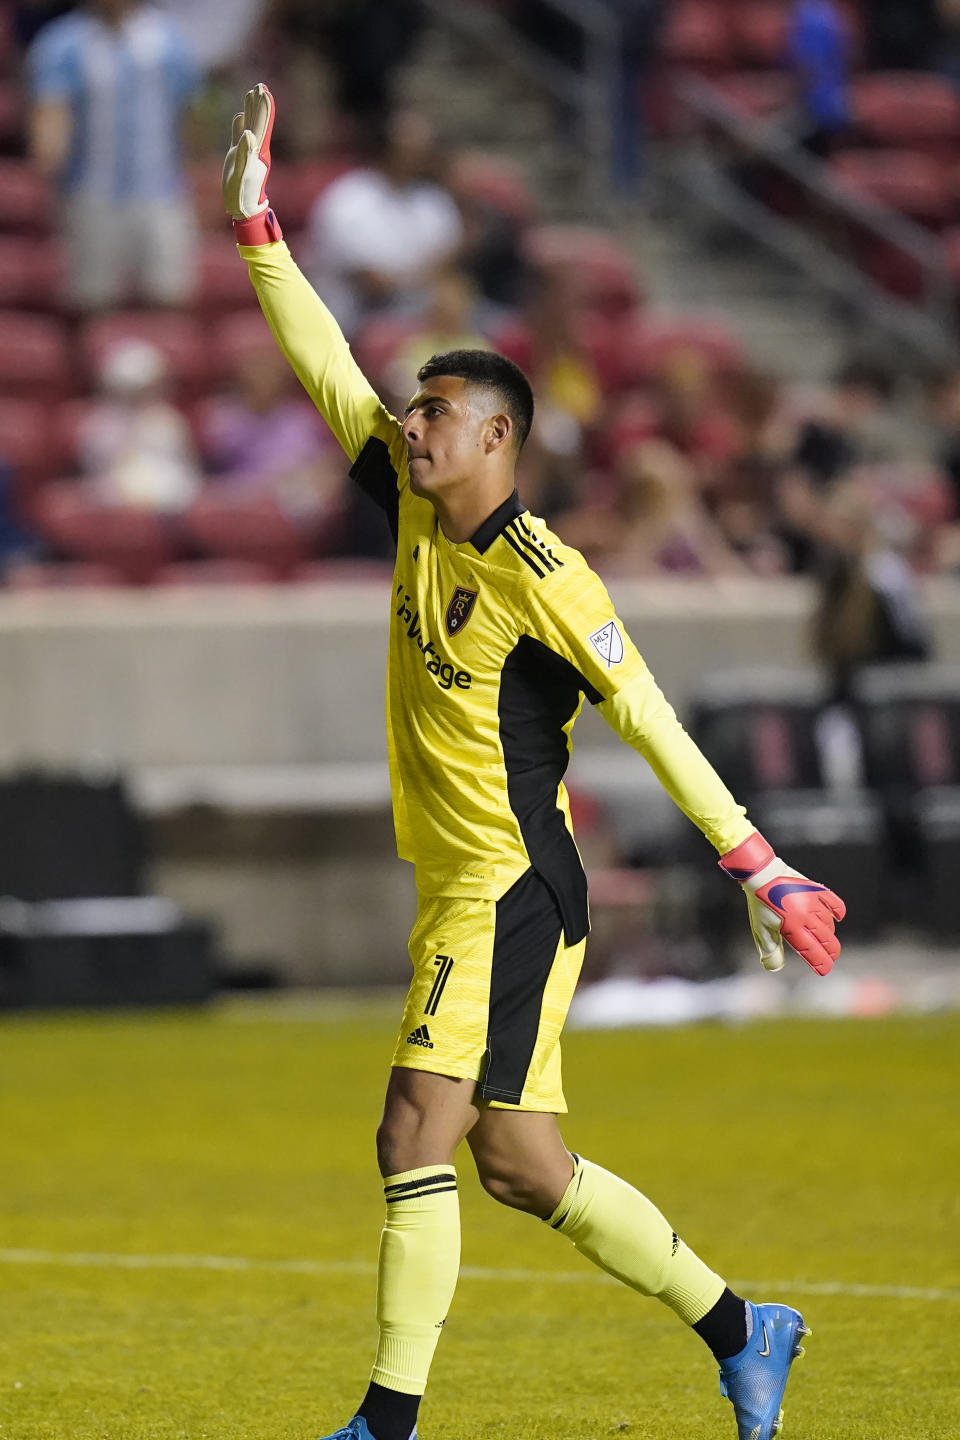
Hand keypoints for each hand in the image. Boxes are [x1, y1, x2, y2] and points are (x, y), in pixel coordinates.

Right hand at [222, 83, 281, 243]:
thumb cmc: (242, 194)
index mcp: (258, 151)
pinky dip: (240, 124)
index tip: (264, 91)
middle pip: (258, 121)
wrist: (241, 206)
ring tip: (252, 93)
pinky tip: (240, 116)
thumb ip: (245, 154)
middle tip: (261, 85)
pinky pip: (240, 135)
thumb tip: (248, 133)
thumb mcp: (242, 175)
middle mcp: (255, 148)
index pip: (262, 125)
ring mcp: (247, 151)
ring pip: (250, 125)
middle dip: (259, 103)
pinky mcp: (238, 155)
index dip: (263, 108)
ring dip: (251, 110)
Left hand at [720, 831, 845, 975]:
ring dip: (829, 934)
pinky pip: (835, 903)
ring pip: (829, 925)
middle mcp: (806, 916)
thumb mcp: (761, 930)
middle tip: (830, 957)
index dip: (821, 964)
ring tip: (824, 938)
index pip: (813, 952)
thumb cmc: (760, 904)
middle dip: (831, 952)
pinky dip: (838, 912)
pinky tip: (837, 918)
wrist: (761, 875)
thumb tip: (775, 967)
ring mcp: (813, 902)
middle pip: (827, 941)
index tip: (825, 970)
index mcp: (792, 928)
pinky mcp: (816, 890)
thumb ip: (770, 950)